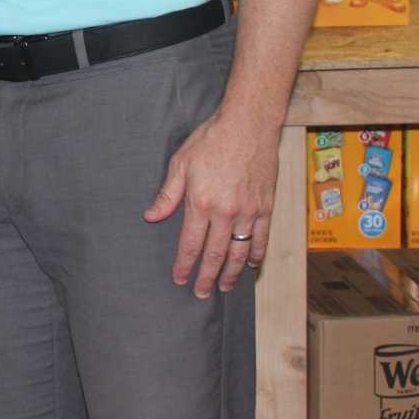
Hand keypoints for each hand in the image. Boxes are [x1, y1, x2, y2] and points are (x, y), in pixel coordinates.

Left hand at [144, 106, 279, 297]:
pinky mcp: (266, 206)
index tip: (179, 279)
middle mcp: (226, 212)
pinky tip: (251, 264)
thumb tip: (151, 217)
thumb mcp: (180, 164)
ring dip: (232, 272)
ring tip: (225, 287)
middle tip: (201, 293)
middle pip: (216, 253)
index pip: (190, 243)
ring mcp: (249, 211)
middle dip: (207, 277)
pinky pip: (262, 237)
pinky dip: (256, 253)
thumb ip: (168, 195)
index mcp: (201, 203)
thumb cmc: (211, 141)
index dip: (184, 264)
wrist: (248, 126)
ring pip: (239, 250)